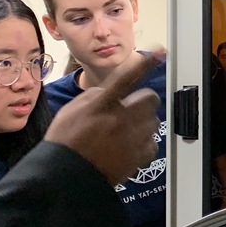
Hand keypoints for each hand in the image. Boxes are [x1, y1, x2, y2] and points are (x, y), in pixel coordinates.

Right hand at [45, 50, 163, 184]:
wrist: (67, 175)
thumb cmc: (66, 141)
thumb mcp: (73, 109)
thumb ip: (97, 95)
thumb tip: (115, 90)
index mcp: (101, 104)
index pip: (126, 78)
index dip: (144, 64)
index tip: (159, 52)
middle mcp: (119, 119)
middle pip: (150, 99)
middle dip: (143, 101)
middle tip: (131, 109)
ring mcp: (131, 138)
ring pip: (154, 120)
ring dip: (143, 122)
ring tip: (125, 132)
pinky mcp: (138, 157)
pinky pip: (153, 143)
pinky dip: (144, 144)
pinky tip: (129, 147)